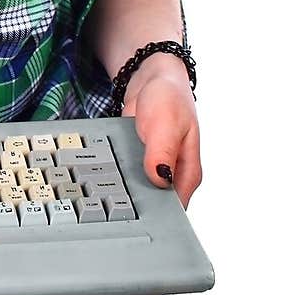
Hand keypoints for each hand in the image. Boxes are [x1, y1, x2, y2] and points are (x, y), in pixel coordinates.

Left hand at [120, 54, 201, 207]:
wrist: (150, 79)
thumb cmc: (168, 97)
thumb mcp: (167, 124)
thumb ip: (163, 153)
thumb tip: (160, 179)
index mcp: (187, 173)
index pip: (176, 209)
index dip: (157, 215)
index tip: (135, 212)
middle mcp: (173, 175)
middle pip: (155, 205)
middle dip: (136, 203)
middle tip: (115, 198)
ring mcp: (156, 170)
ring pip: (140, 193)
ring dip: (124, 190)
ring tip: (107, 187)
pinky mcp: (140, 163)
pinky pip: (128, 177)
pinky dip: (117, 175)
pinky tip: (106, 173)